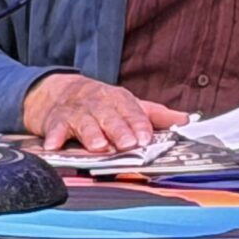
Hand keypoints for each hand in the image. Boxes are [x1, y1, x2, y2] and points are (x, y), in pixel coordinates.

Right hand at [22, 73, 187, 153]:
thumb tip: (185, 120)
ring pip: (85, 121)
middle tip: (128, 144)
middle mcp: (98, 103)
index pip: (132, 110)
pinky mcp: (54, 121)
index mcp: (118, 100)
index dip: (139, 124)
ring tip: (99, 146)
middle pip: (110, 116)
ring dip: (91, 134)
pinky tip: (54, 146)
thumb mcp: (127, 104)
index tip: (146, 138)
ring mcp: (76, 111)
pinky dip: (53, 137)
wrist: (56, 92)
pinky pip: (54, 128)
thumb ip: (154, 114)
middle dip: (120, 129)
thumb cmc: (98, 102)